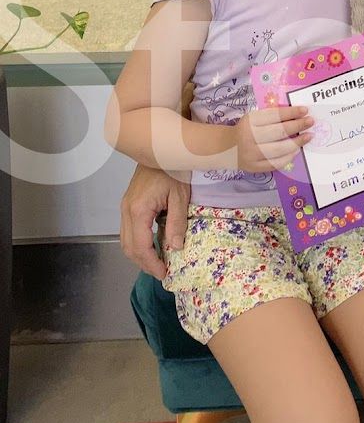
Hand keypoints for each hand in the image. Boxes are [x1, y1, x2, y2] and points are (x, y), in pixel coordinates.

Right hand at [120, 164, 189, 279]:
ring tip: (157, 262)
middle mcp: (126, 211)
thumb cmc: (173, 170)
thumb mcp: (180, 197)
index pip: (140, 246)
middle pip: (129, 247)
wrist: (161, 148)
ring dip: (139, 255)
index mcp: (138, 210)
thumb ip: (177, 223)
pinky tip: (152, 246)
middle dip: (144, 263)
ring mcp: (124, 207)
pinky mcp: (128, 204)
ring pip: (125, 240)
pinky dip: (137, 243)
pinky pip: (127, 230)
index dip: (152, 263)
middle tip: (161, 272)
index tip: (164, 273)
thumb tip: (175, 248)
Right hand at [234, 106, 312, 172]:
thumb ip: (272, 117)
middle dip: (298, 126)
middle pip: (279, 132)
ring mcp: (252, 154)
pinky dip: (289, 157)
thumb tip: (297, 115)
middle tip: (310, 122)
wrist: (227, 147)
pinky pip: (276, 163)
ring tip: (308, 137)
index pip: (275, 115)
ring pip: (280, 149)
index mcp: (250, 121)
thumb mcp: (254, 118)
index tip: (305, 110)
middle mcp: (250, 137)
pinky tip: (296, 150)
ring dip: (297, 143)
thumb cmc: (246, 129)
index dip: (291, 112)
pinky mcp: (255, 167)